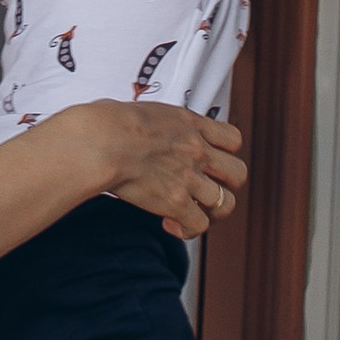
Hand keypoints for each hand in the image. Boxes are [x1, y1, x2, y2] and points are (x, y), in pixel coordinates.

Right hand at [99, 102, 245, 240]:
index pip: (232, 138)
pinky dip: (187, 230)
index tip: (211, 160)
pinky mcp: (176, 202)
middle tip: (206, 189)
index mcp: (189, 124)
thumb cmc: (105, 122)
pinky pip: (199, 225)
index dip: (225, 153)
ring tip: (189, 212)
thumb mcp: (137, 109)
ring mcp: (190, 177)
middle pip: (238, 174)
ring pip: (226, 204)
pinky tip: (170, 225)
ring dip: (208, 212)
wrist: (100, 141)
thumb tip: (118, 118)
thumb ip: (144, 120)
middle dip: (226, 185)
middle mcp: (196, 150)